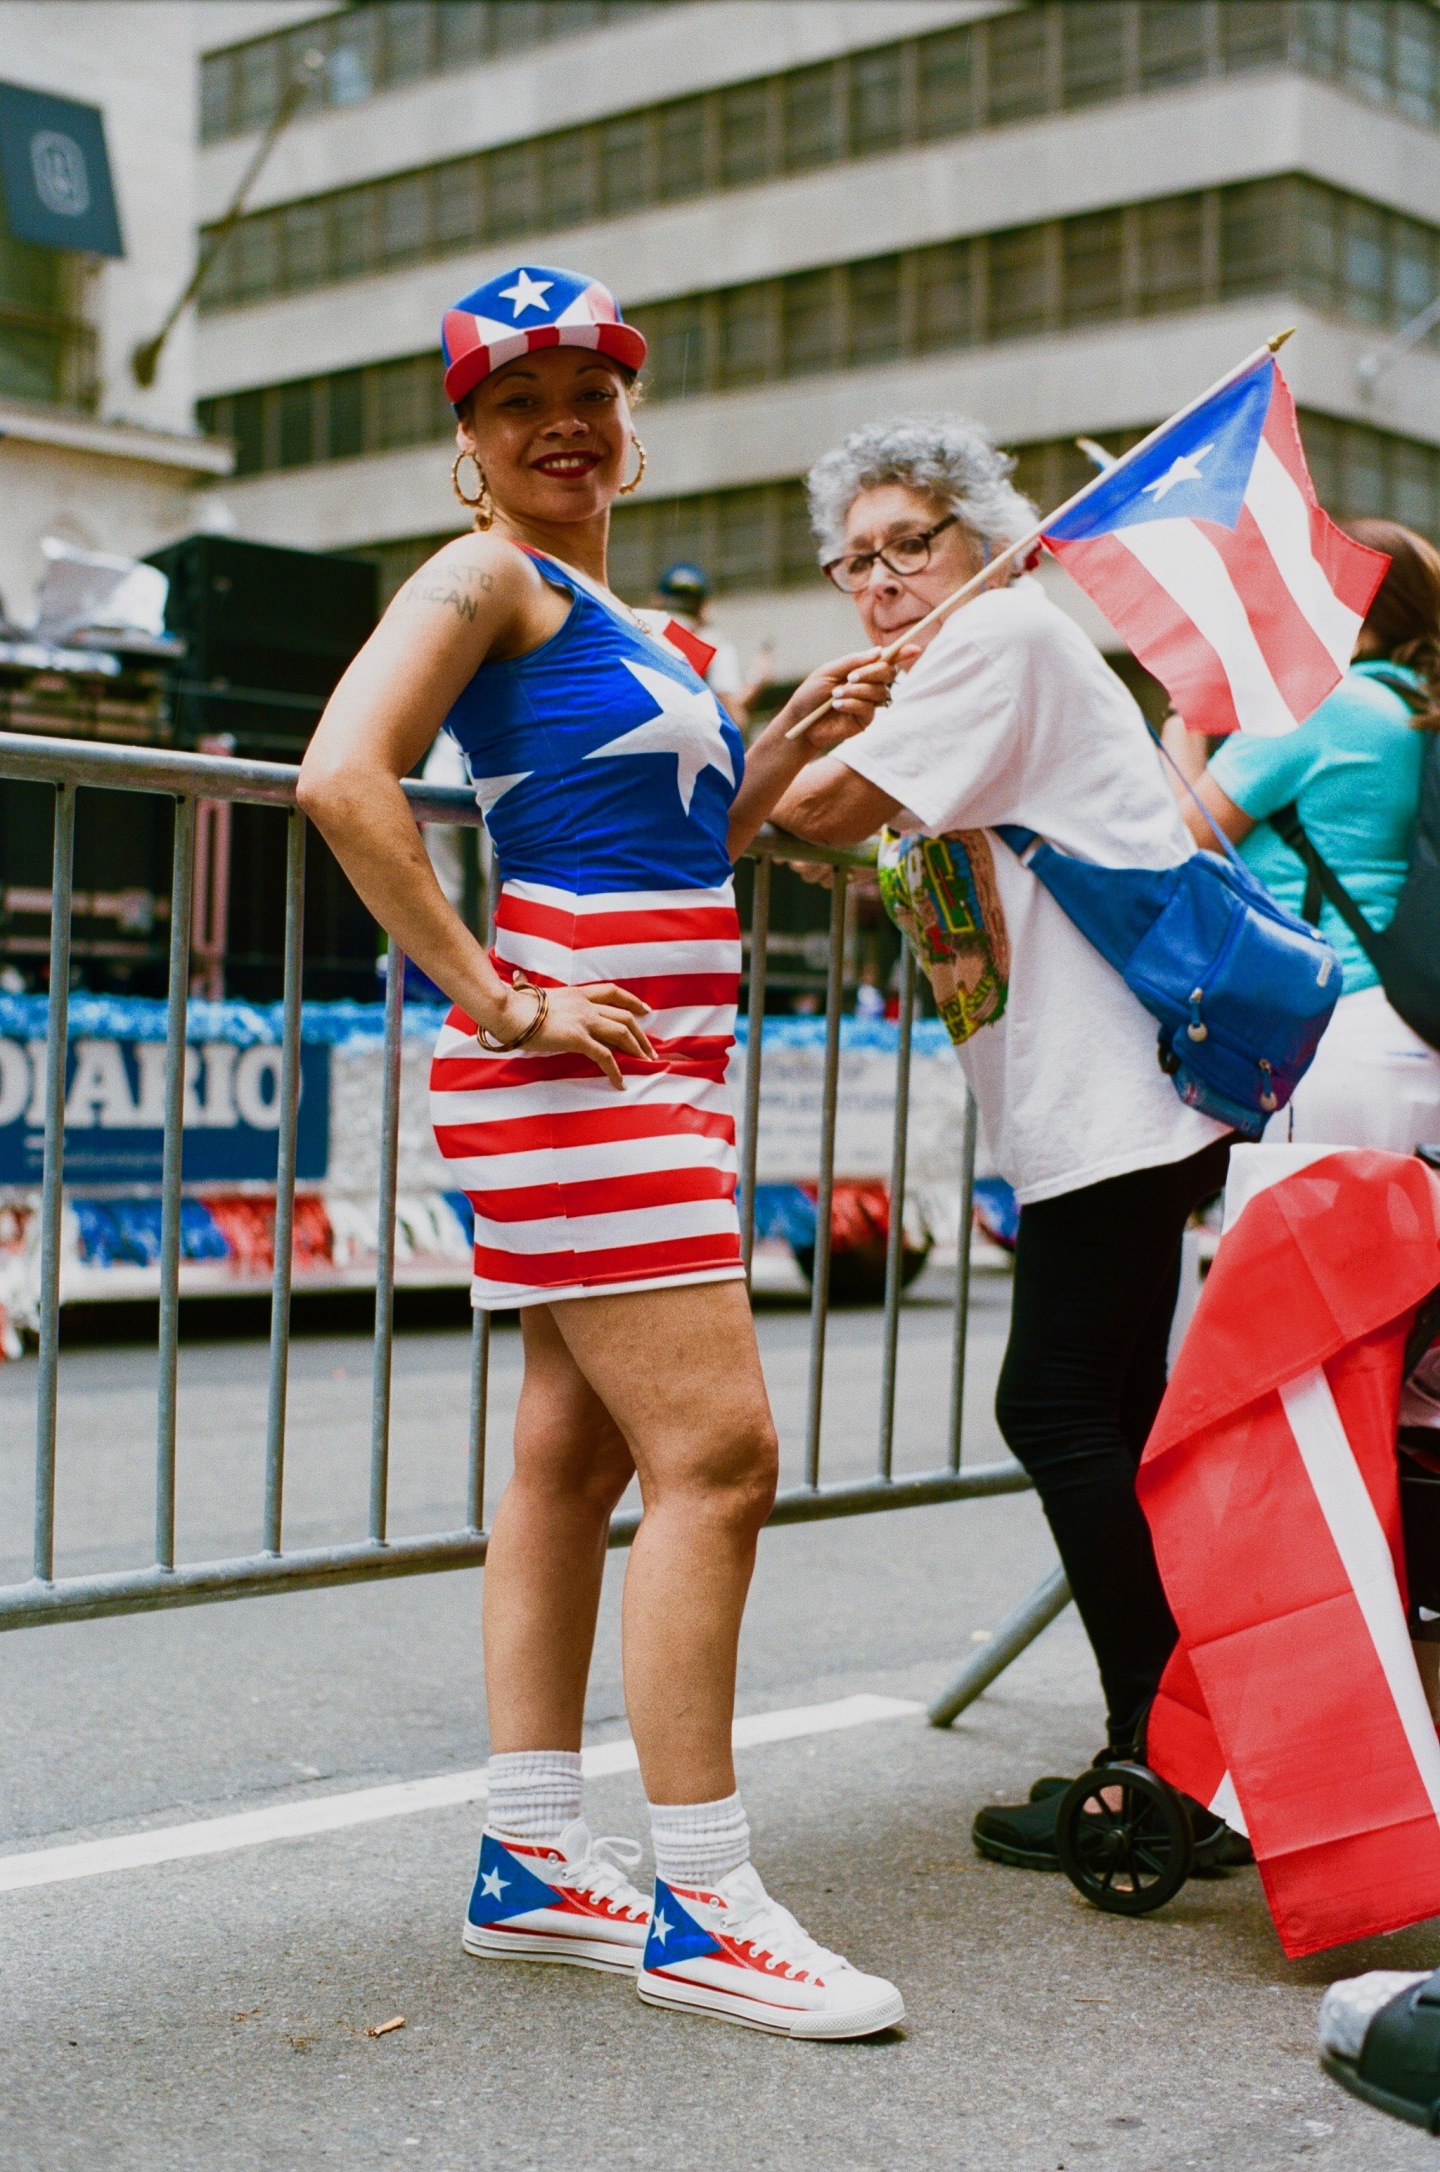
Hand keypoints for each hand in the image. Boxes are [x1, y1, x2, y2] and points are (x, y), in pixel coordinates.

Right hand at [486, 979, 654, 1091]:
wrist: (507, 1011)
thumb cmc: (513, 1007)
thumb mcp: (533, 997)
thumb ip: (537, 994)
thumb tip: (520, 982)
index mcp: (576, 994)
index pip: (612, 993)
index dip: (633, 1000)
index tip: (646, 1010)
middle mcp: (584, 1005)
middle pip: (624, 1015)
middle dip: (641, 1033)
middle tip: (651, 1049)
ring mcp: (583, 1020)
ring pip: (622, 1032)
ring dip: (637, 1049)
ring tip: (645, 1063)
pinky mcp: (578, 1038)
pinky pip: (605, 1056)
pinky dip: (616, 1070)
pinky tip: (620, 1082)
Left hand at [778, 646, 919, 753]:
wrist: (800, 721)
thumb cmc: (811, 694)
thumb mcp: (828, 671)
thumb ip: (852, 661)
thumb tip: (878, 651)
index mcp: (861, 669)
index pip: (885, 660)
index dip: (901, 653)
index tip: (914, 648)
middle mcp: (868, 685)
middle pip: (887, 673)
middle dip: (872, 673)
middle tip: (850, 677)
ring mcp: (869, 703)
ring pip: (879, 691)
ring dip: (857, 690)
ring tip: (835, 695)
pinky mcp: (865, 720)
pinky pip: (869, 708)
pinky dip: (853, 703)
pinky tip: (837, 706)